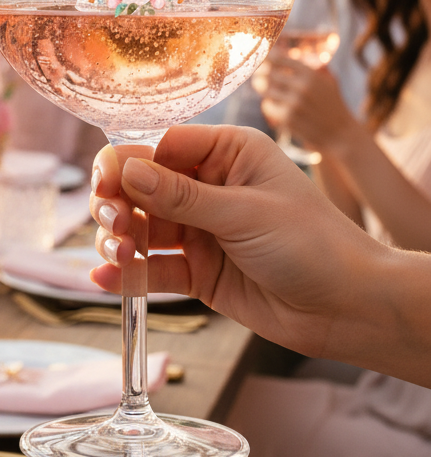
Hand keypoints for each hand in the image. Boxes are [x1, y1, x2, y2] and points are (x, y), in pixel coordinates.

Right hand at [89, 125, 385, 361]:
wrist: (350, 309)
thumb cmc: (313, 244)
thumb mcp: (244, 213)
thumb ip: (180, 196)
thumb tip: (125, 171)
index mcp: (227, 154)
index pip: (160, 148)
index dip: (127, 164)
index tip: (107, 185)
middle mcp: (208, 187)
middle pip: (141, 188)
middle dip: (120, 205)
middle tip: (115, 225)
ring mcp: (200, 231)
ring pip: (142, 229)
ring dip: (121, 239)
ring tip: (117, 253)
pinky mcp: (197, 271)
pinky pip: (154, 268)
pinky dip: (128, 273)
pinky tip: (105, 278)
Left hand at [252, 54, 357, 153]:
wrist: (341, 134)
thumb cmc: (333, 106)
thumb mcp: (328, 81)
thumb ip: (310, 67)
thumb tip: (286, 54)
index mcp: (311, 74)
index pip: (279, 59)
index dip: (266, 58)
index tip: (262, 60)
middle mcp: (302, 86)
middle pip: (267, 73)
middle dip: (260, 74)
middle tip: (258, 76)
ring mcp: (294, 103)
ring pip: (265, 89)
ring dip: (264, 90)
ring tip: (269, 91)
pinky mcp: (287, 118)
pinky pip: (267, 106)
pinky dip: (269, 105)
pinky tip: (275, 106)